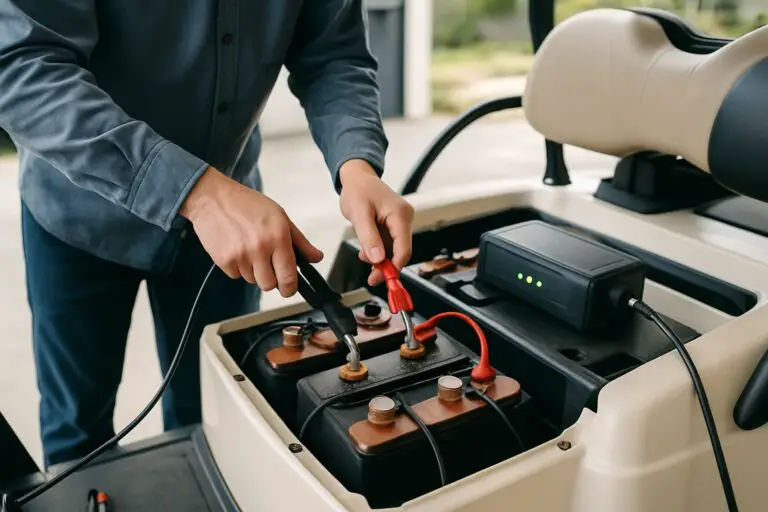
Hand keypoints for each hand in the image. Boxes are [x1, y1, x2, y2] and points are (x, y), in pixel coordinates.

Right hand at [180, 167, 322, 295]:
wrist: (212, 199)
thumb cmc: (248, 205)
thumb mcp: (280, 217)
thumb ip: (300, 241)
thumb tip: (316, 258)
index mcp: (278, 237)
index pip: (289, 277)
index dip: (290, 288)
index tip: (289, 288)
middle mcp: (260, 248)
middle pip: (269, 285)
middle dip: (271, 279)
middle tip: (267, 264)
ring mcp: (240, 256)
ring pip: (252, 281)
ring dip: (253, 271)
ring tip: (249, 249)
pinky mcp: (224, 260)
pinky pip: (236, 276)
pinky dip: (238, 267)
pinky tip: (236, 248)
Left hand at [338, 160, 414, 285]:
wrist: (357, 178)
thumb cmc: (358, 190)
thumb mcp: (359, 214)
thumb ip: (369, 237)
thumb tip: (377, 258)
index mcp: (400, 214)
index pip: (404, 248)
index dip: (394, 267)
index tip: (381, 279)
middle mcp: (404, 218)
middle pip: (400, 251)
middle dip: (385, 266)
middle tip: (371, 277)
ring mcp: (401, 221)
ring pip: (394, 249)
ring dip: (380, 258)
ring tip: (363, 256)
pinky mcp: (395, 224)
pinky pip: (389, 243)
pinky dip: (378, 250)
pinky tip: (367, 249)